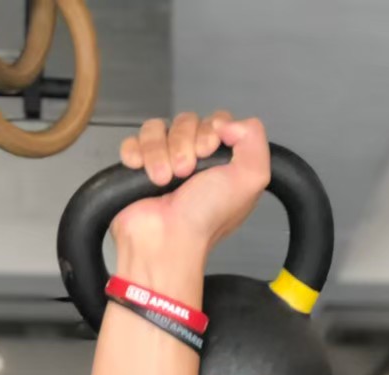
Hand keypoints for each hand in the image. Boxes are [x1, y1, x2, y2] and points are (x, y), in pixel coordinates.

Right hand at [112, 110, 270, 259]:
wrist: (166, 238)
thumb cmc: (206, 216)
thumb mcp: (250, 180)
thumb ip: (255, 140)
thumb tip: (229, 123)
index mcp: (223, 163)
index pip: (217, 121)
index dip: (212, 128)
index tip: (209, 150)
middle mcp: (195, 160)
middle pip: (186, 121)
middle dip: (184, 143)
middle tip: (185, 172)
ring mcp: (165, 161)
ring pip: (157, 128)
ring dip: (159, 152)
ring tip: (164, 179)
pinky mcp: (138, 166)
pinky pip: (133, 141)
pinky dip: (137, 155)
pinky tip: (143, 174)